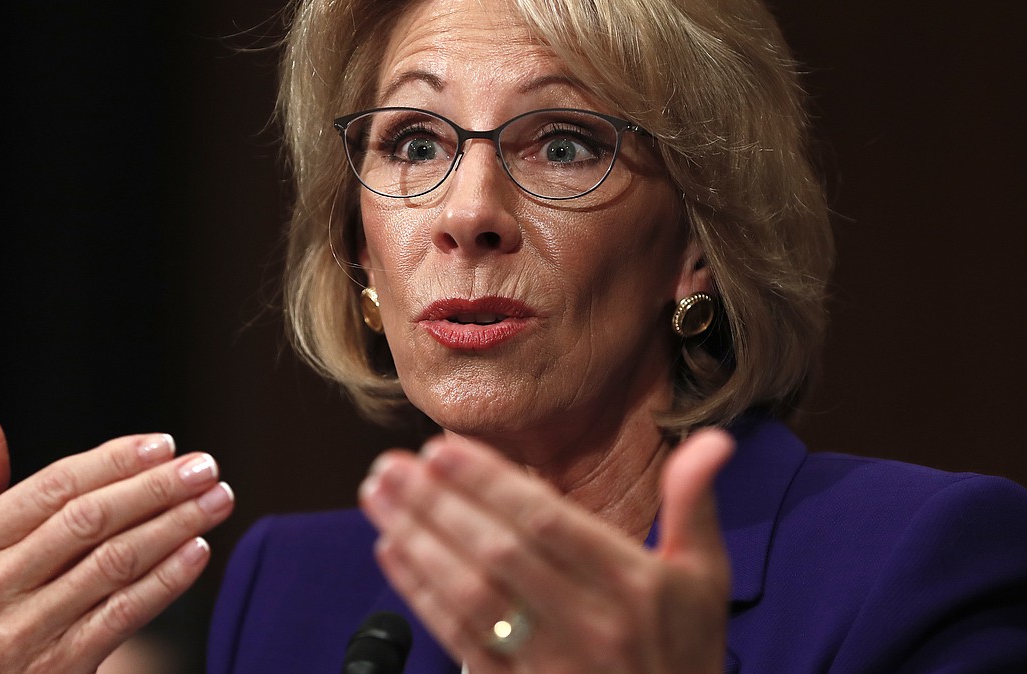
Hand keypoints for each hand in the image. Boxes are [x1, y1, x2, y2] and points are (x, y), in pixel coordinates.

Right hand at [0, 413, 234, 673]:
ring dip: (174, 525)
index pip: (53, 487)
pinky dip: (166, 580)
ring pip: (114, 563)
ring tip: (217, 501)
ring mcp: (22, 632)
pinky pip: (123, 614)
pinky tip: (199, 552)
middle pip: (89, 520)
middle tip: (205, 467)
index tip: (166, 444)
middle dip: (155, 487)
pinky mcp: (56, 668)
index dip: (114, 461)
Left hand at [358, 428, 733, 672]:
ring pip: (470, 594)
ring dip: (417, 540)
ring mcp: (549, 662)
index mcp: (632, 584)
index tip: (442, 448)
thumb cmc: (685, 653)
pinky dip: (421, 593)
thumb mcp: (705, 577)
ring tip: (378, 496)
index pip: (547, 521)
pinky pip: (460, 639)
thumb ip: (694, 504)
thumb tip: (713, 439)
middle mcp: (588, 622)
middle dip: (438, 503)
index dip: (490, 482)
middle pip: (498, 553)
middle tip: (392, 464)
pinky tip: (393, 551)